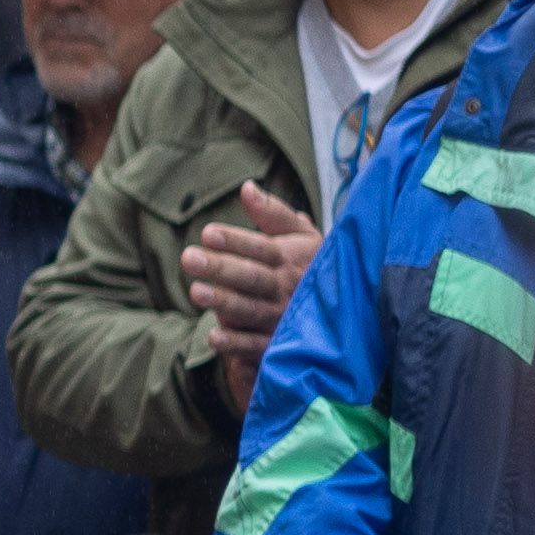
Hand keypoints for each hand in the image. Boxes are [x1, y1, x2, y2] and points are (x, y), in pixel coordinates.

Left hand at [183, 186, 321, 413]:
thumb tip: (246, 188)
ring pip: (252, 310)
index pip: (262, 248)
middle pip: (252, 277)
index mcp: (292, 259)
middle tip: (188, 257)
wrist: (346, 312)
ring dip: (224, 302)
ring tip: (195, 291)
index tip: (207, 233)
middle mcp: (289, 288)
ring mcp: (285, 319)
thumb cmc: (312, 266)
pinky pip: (258, 346)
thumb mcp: (302, 237)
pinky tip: (213, 336)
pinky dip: (237, 343)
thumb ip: (273, 214)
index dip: (237, 241)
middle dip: (221, 268)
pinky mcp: (281, 346)